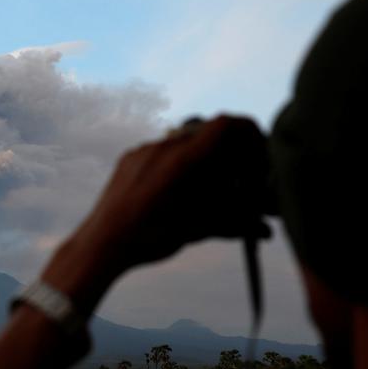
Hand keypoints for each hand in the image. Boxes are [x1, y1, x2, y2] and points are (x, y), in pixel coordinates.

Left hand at [42, 114, 269, 311]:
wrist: (102, 243)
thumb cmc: (150, 239)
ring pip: (185, 141)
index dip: (248, 132)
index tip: (257, 152)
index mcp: (182, 161)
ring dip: (203, 157)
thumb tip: (265, 230)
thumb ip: (234, 223)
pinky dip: (179, 162)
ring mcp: (144, 149)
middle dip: (227, 151)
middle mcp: (163, 147)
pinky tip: (176, 190)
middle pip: (208, 133)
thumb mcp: (197, 230)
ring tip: (205, 187)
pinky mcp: (130, 156)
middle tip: (235, 176)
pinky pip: (163, 149)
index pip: (225, 126)